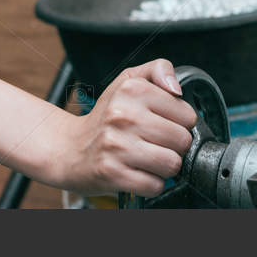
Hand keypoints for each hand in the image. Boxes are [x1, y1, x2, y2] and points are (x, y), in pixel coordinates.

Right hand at [53, 59, 196, 196]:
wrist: (70, 149)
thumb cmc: (104, 117)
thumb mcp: (128, 80)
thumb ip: (158, 70)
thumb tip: (178, 89)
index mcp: (132, 89)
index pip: (187, 114)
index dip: (181, 123)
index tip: (165, 124)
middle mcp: (123, 115)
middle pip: (182, 141)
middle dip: (175, 147)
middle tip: (158, 144)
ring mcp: (116, 145)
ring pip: (172, 164)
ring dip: (165, 167)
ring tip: (150, 159)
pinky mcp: (112, 173)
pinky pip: (154, 186)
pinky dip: (151, 184)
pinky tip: (139, 172)